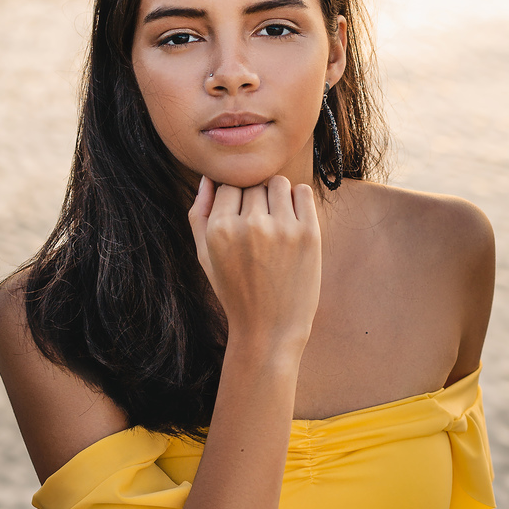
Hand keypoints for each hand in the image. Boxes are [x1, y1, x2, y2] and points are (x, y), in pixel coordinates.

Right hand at [189, 175, 321, 355]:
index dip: (234, 201)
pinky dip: (297, 199)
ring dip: (276, 196)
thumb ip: (198, 214)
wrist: (269, 330)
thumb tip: (207, 178)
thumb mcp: (205, 256)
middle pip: (253, 184)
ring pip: (277, 183)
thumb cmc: (234, 291)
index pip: (228, 186)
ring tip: (275, 223)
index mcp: (219, 229)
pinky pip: (302, 192)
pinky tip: (292, 221)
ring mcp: (282, 228)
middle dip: (255, 200)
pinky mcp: (309, 233)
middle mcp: (250, 225)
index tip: (240, 222)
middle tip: (258, 229)